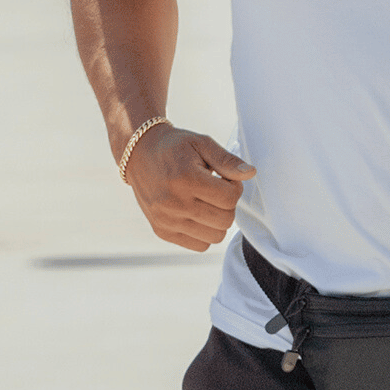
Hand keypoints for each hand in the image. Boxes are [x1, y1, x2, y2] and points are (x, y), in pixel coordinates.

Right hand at [124, 124, 254, 251]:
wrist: (138, 155)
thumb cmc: (175, 147)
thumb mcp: (202, 144)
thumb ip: (227, 160)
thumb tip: (250, 173)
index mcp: (186, 179)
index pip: (230, 198)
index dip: (234, 186)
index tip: (224, 177)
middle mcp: (174, 203)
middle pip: (225, 220)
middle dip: (228, 204)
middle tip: (216, 189)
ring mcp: (166, 220)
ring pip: (215, 236)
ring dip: (218, 220)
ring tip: (207, 201)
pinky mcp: (162, 231)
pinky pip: (200, 245)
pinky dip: (205, 232)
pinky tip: (197, 213)